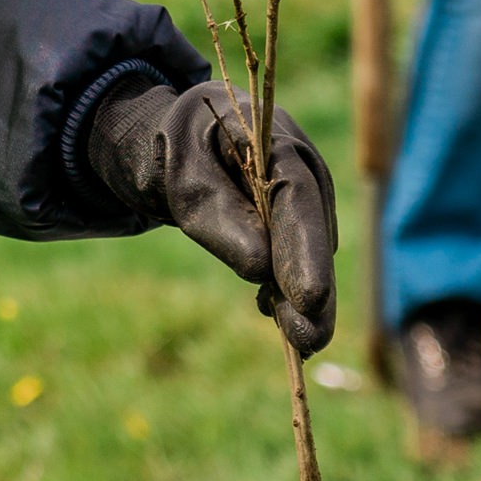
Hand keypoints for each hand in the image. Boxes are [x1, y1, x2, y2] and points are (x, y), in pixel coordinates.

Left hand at [78, 80, 336, 355]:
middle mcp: (297, 163)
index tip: (309, 298)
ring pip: (309, 247)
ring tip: (302, 342)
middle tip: (312, 339)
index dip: (306, 250)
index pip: (297, 197)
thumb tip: (261, 270)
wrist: (165, 141)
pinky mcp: (290, 216)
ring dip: (304, 295)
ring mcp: (299, 190)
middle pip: (313, 228)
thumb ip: (219, 216)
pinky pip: (296, 252)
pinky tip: (277, 316)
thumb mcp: (182, 178)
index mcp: (271, 138)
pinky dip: (288, 286)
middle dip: (315, 285)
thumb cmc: (170, 150)